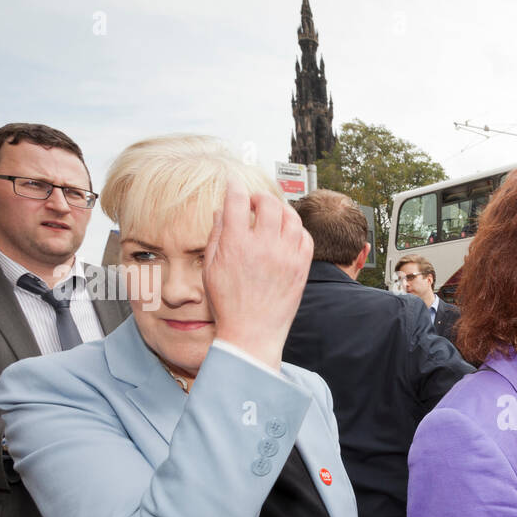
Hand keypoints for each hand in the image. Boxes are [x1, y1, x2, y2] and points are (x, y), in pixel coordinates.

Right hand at [204, 182, 312, 370]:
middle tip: (255, 202)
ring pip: (291, 217)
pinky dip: (297, 230)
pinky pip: (306, 237)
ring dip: (282, 210)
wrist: (252, 333)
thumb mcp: (210, 268)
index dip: (235, 186)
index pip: (237, 200)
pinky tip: (288, 234)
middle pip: (269, 203)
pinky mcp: (302, 268)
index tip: (234, 183)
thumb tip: (220, 211)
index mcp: (236, 244)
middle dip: (260, 197)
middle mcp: (264, 246)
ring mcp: (286, 256)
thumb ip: (216, 235)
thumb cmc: (228, 304)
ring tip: (274, 216)